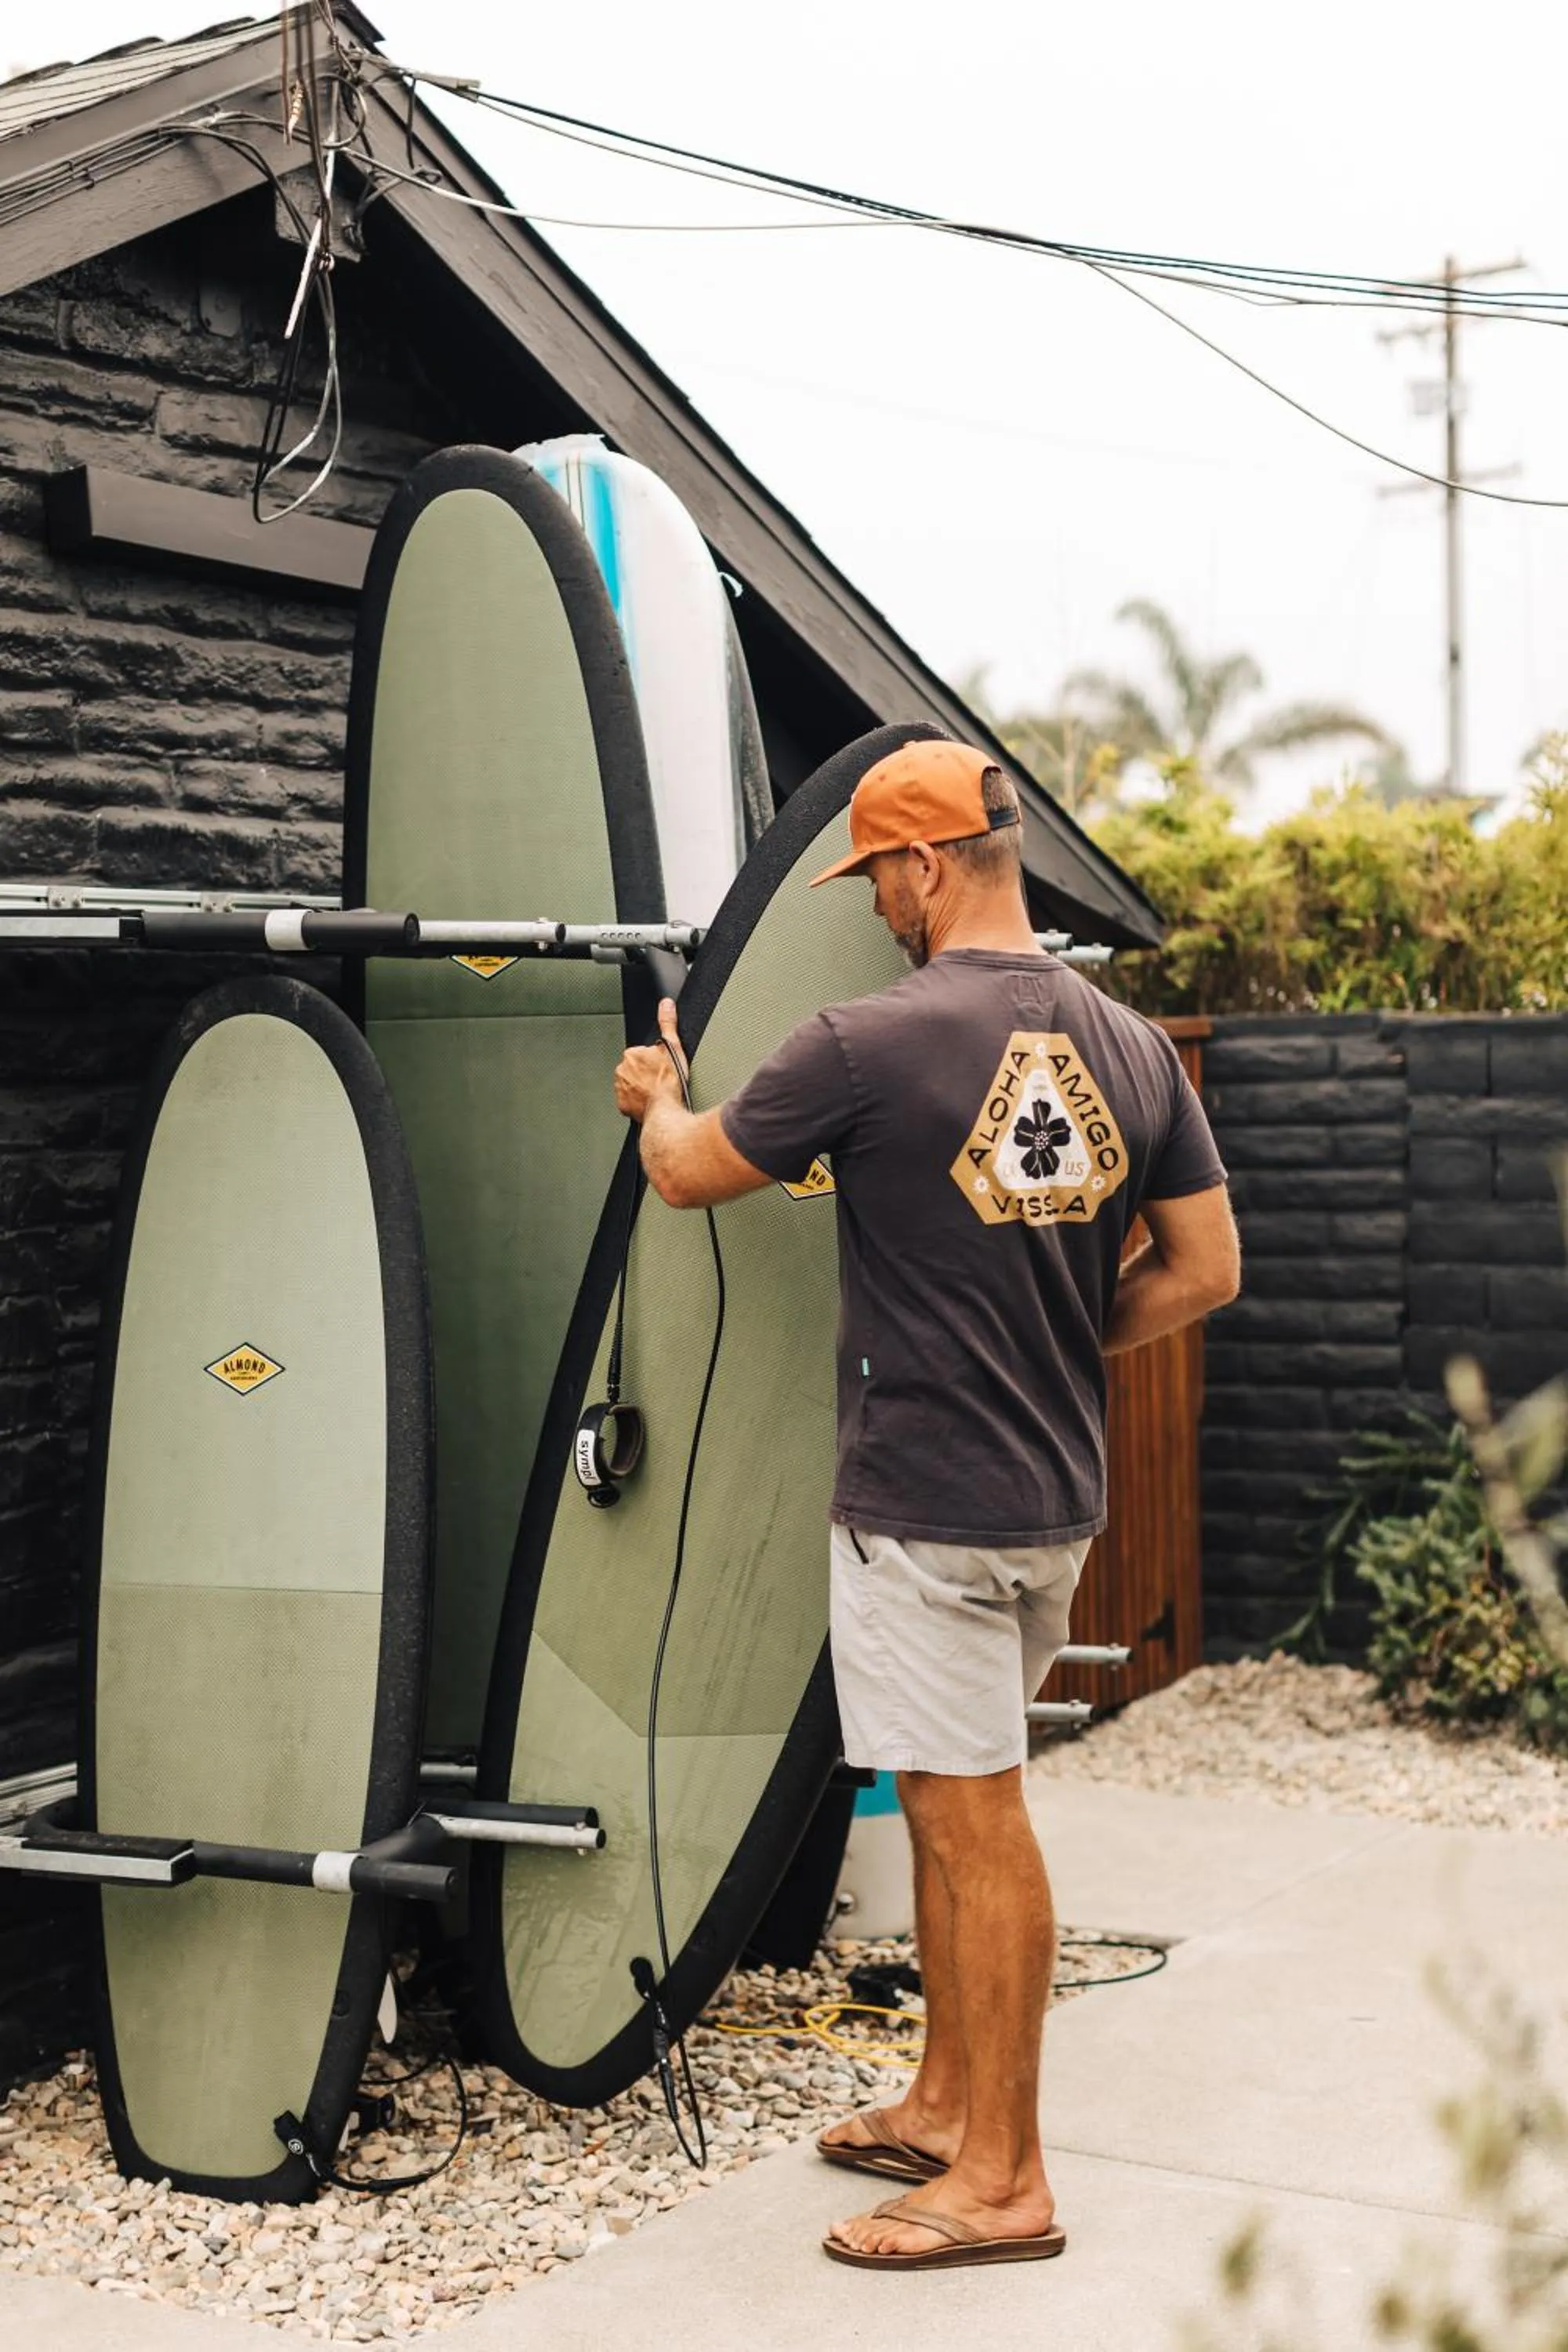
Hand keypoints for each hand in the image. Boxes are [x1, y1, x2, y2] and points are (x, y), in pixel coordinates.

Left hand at [614, 998, 688, 1122]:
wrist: (666, 1111)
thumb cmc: (669, 1082)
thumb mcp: (673, 1046)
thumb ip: (668, 1022)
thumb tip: (666, 1004)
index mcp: (631, 1054)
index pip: (643, 1054)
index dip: (655, 1061)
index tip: (663, 1069)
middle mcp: (622, 1070)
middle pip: (637, 1069)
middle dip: (647, 1074)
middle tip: (662, 1082)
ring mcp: (621, 1088)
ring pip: (632, 1085)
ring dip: (642, 1088)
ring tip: (658, 1093)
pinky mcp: (623, 1105)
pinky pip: (630, 1101)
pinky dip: (639, 1102)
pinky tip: (652, 1103)